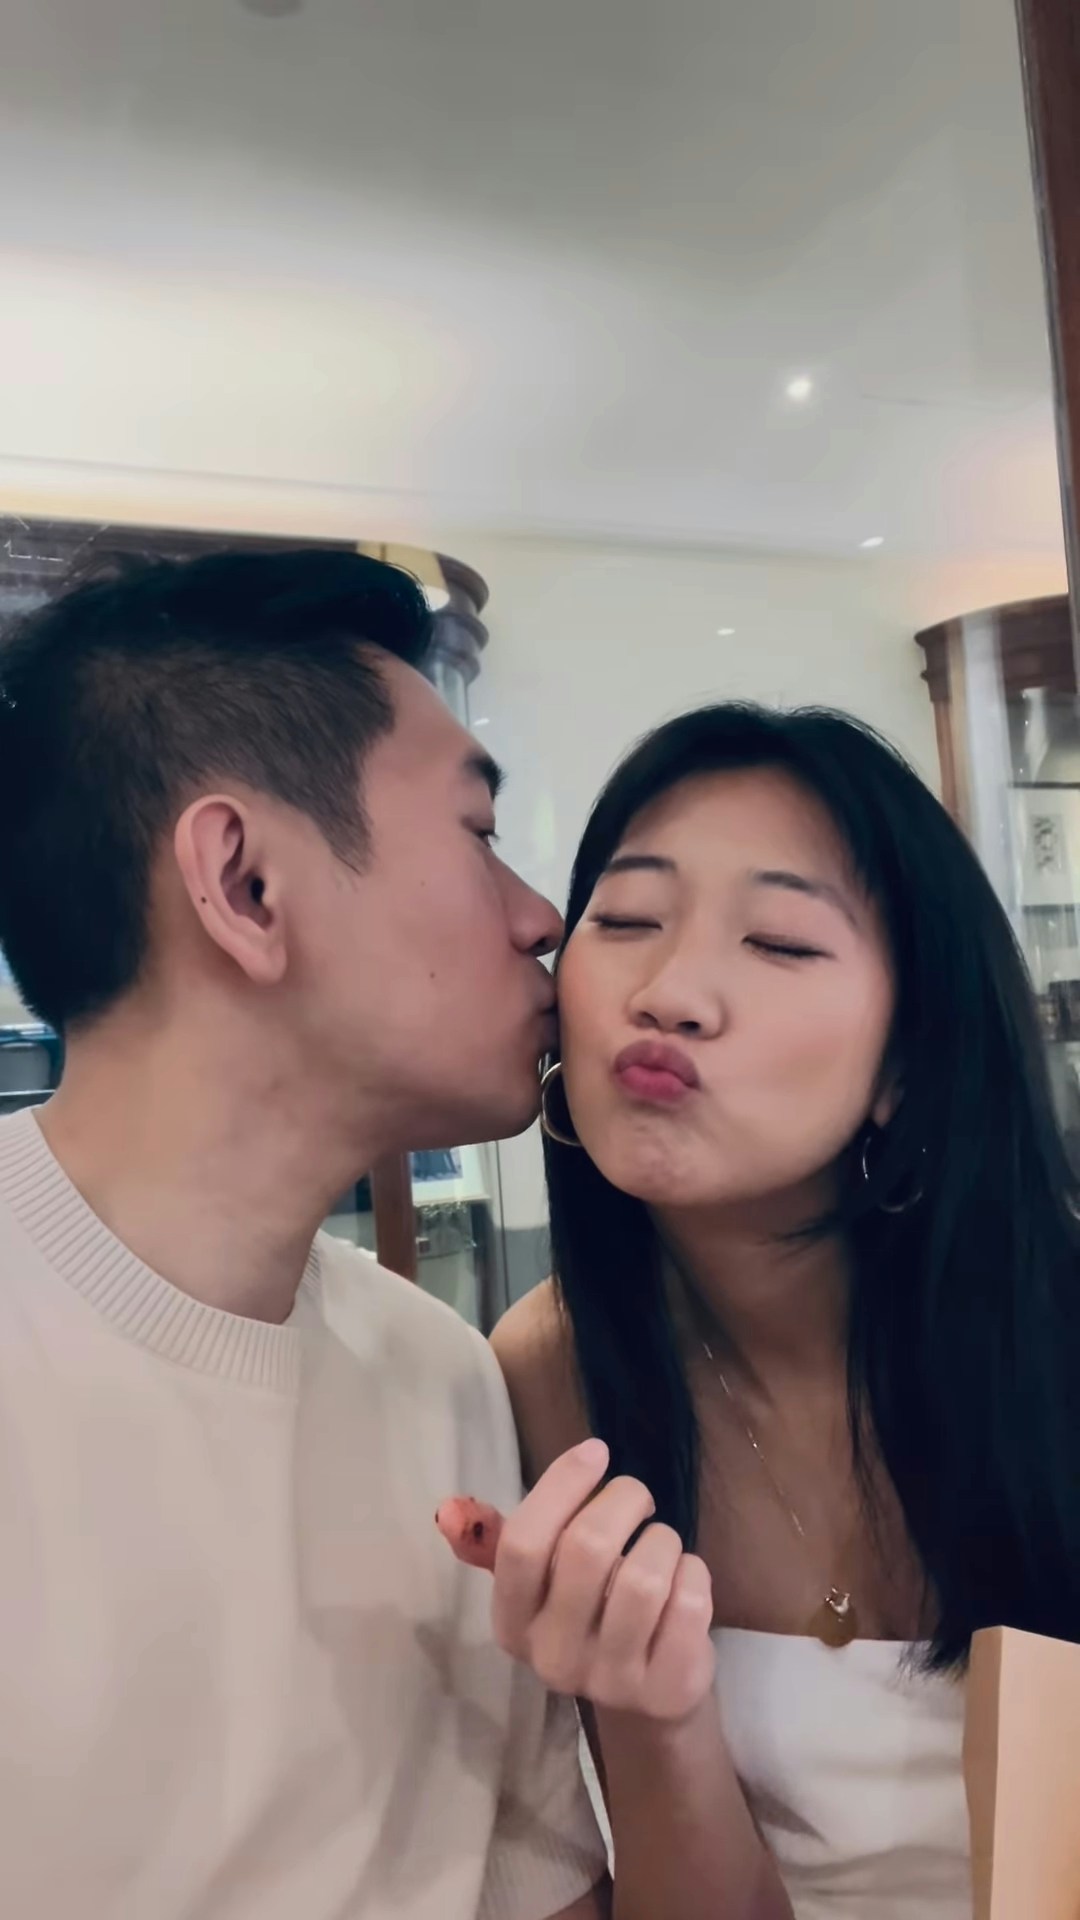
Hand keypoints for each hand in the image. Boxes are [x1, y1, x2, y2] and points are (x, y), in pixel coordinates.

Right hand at [436, 1439, 714, 1722]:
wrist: (646, 1702)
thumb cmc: (589, 1616)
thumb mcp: (540, 1584)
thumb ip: (503, 1540)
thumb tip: (450, 1509)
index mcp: (512, 1623)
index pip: (523, 1544)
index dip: (562, 1485)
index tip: (596, 1451)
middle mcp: (553, 1658)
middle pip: (587, 1549)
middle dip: (624, 1500)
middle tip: (636, 1499)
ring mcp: (612, 1679)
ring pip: (644, 1576)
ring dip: (662, 1540)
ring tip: (659, 1546)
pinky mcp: (668, 1688)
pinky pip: (688, 1602)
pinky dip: (693, 1572)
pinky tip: (682, 1582)